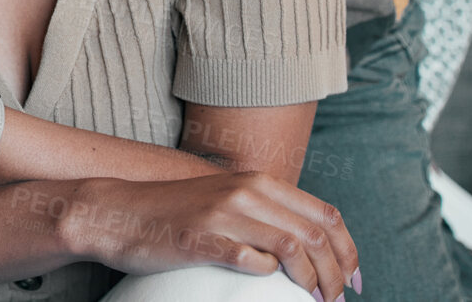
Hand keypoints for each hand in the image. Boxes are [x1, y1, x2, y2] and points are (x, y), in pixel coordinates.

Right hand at [64, 174, 359, 301]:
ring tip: (314, 301)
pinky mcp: (202, 239)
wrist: (116, 212)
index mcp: (257, 181)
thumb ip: (266, 213)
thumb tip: (310, 246)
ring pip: (293, 248)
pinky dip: (270, 277)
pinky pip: (252, 261)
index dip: (349, 250)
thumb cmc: (174, 213)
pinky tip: (270, 285)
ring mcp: (223, 213)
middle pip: (316, 234)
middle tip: (336, 300)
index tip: (354, 279)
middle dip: (336, 274)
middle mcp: (245, 191)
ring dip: (312, 282)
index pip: (325, 214)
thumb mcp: (226, 201)